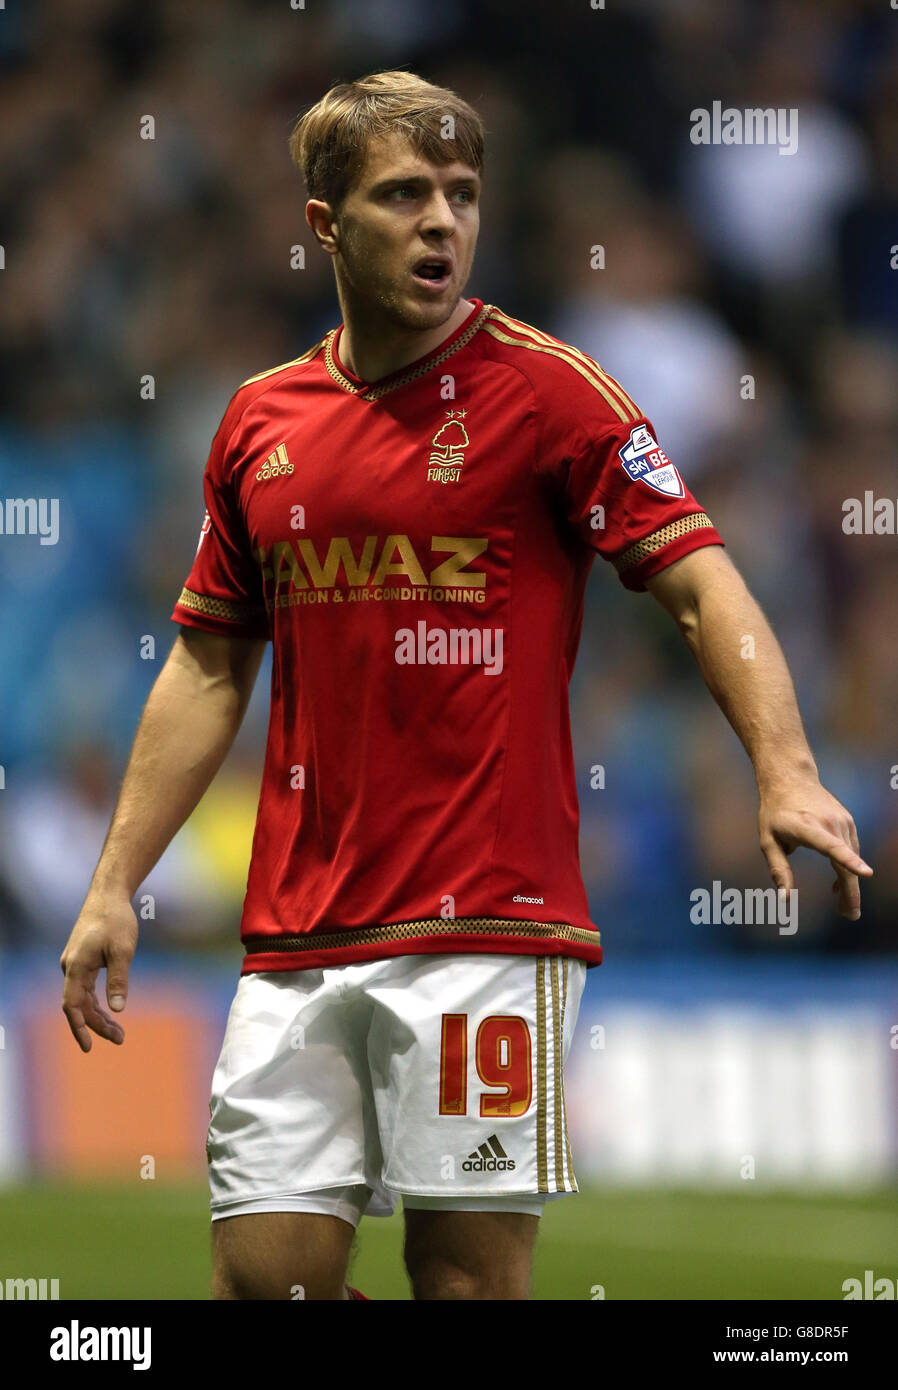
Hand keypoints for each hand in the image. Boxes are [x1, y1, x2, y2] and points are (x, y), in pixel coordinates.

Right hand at [60, 896, 137, 1050]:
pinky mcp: (82, 960)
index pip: (72, 1005)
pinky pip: (85, 988)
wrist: (108, 895)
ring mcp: (75, 964)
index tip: (88, 1047)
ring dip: (98, 1015)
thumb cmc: (116, 920)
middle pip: (79, 1005)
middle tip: (120, 1038)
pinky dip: (97, 1001)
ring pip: (83, 998)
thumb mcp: (122, 950)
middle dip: (97, 1025)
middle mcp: (70, 967)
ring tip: (118, 1031)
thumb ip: (119, 979)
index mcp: (76, 967)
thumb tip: (118, 1009)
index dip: (79, 1027)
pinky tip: (110, 1011)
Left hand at [758, 778, 871, 919]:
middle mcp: (829, 823)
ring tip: (843, 908)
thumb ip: (779, 870)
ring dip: (848, 884)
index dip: (848, 860)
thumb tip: (785, 900)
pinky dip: (847, 869)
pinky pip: (850, 851)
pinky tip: (837, 885)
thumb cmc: (775, 812)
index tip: (866, 873)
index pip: (831, 846)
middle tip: (849, 916)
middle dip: (850, 892)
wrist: (791, 778)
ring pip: (851, 859)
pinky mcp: (847, 822)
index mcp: (808, 827)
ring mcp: (842, 821)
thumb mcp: (768, 841)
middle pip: (845, 861)